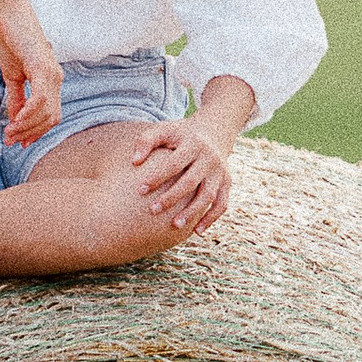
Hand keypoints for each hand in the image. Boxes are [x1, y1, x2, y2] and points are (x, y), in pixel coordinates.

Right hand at [0, 6, 62, 143]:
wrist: (9, 15)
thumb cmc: (12, 41)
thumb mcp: (13, 76)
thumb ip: (16, 99)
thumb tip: (15, 121)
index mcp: (52, 81)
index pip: (50, 115)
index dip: (36, 132)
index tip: (18, 142)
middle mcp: (57, 79)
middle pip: (50, 118)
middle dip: (30, 134)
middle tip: (10, 140)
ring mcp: (52, 73)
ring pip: (46, 112)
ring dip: (26, 127)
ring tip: (8, 132)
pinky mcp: (42, 67)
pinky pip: (39, 99)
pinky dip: (28, 113)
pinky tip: (15, 120)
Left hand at [129, 118, 231, 232]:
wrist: (213, 131)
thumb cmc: (179, 134)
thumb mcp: (164, 129)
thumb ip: (146, 141)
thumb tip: (134, 161)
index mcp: (193, 144)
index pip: (174, 163)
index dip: (157, 177)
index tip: (139, 190)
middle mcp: (210, 158)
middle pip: (191, 181)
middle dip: (172, 197)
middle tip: (153, 210)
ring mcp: (220, 172)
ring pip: (208, 195)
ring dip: (193, 212)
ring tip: (175, 226)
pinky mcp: (227, 183)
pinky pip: (222, 204)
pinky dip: (211, 219)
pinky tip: (196, 232)